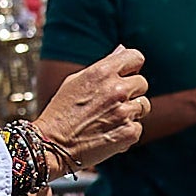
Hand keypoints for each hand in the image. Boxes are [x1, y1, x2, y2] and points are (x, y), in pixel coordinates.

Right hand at [35, 45, 149, 172]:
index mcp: (103, 71)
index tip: (126, 75)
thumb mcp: (75, 81)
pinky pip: (138, 127)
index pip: (136, 57)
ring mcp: (124, 112)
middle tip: (112, 103)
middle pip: (142, 83)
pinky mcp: (128, 133)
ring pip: (143, 106)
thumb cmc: (61, 112)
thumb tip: (122, 49)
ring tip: (109, 119)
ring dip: (131, 112)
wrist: (51, 145)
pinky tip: (109, 133)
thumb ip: (102, 65)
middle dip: (131, 92)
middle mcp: (116, 89)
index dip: (131, 67)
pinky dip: (127, 132)